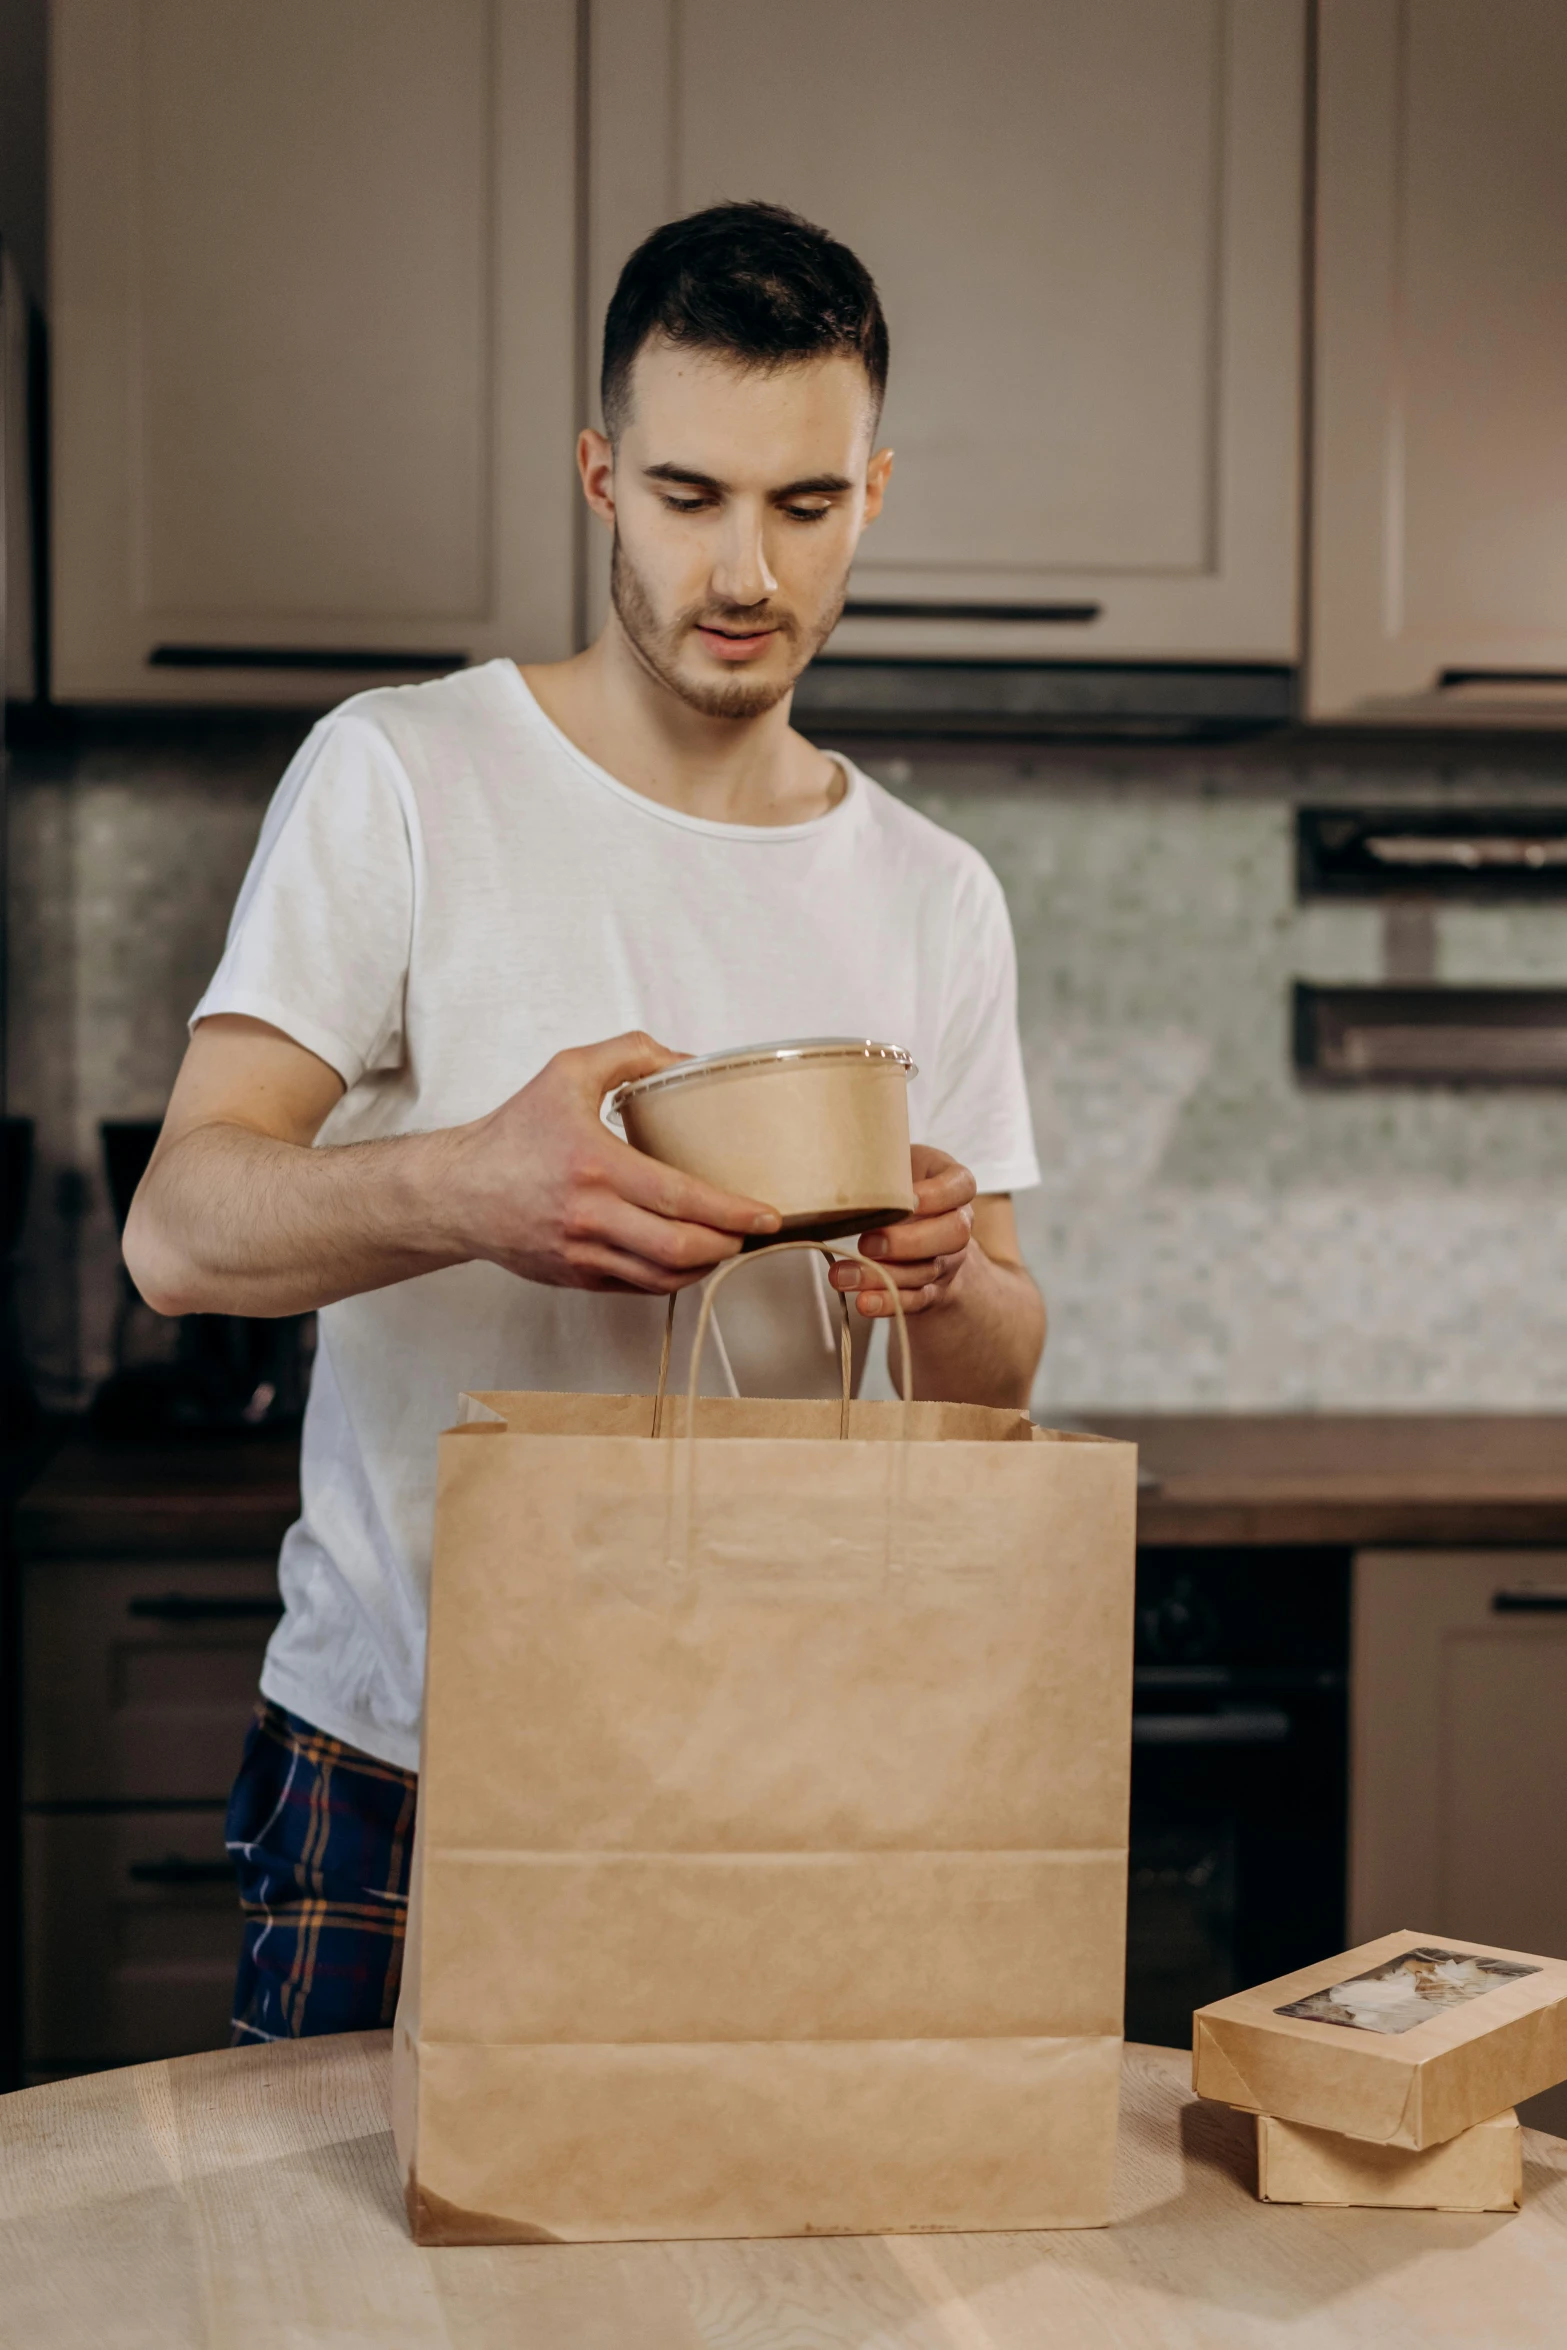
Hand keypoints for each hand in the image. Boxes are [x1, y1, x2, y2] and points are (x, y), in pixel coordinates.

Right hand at [447, 1031, 779, 1292]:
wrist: (456, 1192)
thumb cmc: (512, 1133)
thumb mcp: (567, 1072)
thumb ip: (630, 1054)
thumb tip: (687, 1059)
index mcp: (593, 1166)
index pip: (679, 1198)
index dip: (732, 1210)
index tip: (766, 1211)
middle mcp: (588, 1216)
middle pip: (678, 1248)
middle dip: (728, 1243)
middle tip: (754, 1230)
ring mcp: (582, 1254)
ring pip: (662, 1277)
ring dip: (705, 1266)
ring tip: (728, 1243)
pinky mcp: (576, 1277)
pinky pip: (637, 1287)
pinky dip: (671, 1277)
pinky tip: (688, 1257)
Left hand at [829, 1145, 977, 1318]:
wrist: (919, 1222)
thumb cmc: (900, 1183)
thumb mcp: (898, 1163)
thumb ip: (883, 1164)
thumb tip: (838, 1166)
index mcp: (954, 1185)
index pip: (962, 1187)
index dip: (936, 1195)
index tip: (906, 1199)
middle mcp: (958, 1223)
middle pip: (953, 1235)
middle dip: (909, 1242)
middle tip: (867, 1243)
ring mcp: (948, 1259)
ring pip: (927, 1271)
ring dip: (884, 1277)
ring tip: (842, 1276)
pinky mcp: (933, 1289)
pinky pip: (917, 1300)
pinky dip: (890, 1303)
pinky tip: (864, 1302)